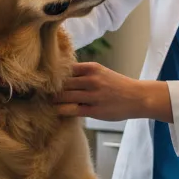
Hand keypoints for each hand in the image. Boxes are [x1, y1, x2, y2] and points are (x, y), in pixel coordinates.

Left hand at [55, 63, 170, 121]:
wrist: (138, 97)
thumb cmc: (118, 85)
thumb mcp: (101, 72)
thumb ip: (83, 73)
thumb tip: (61, 76)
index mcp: (92, 68)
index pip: (65, 69)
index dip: (54, 75)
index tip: (45, 80)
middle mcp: (92, 80)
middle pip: (62, 83)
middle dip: (51, 88)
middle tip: (40, 93)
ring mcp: (93, 95)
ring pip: (65, 97)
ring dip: (54, 100)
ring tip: (46, 102)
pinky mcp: (95, 110)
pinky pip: (72, 110)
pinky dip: (62, 110)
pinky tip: (57, 111)